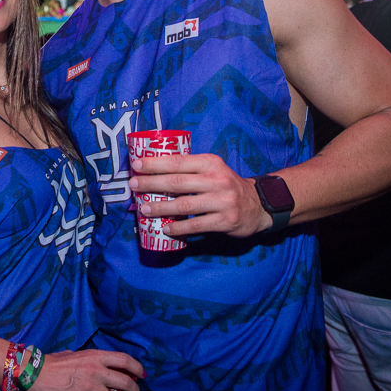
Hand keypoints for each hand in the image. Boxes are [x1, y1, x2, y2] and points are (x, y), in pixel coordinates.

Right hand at [24, 349, 142, 390]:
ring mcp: (91, 389)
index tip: (142, 375)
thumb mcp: (76, 355)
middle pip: (126, 382)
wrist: (36, 375)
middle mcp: (96, 371)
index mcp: (95, 356)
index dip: (138, 368)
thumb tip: (106, 368)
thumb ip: (92, 360)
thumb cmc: (54, 364)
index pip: (124, 360)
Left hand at [128, 153, 272, 237]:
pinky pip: (195, 225)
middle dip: (151, 184)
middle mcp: (217, 180)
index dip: (155, 163)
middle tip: (133, 185)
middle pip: (177, 182)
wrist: (258, 205)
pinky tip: (166, 229)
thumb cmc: (225, 185)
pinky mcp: (225, 220)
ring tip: (144, 209)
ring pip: (184, 205)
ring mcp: (222, 201)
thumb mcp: (212, 170)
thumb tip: (153, 174)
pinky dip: (178, 228)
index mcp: (210, 163)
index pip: (178, 161)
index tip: (136, 165)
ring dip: (160, 208)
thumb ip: (190, 170)